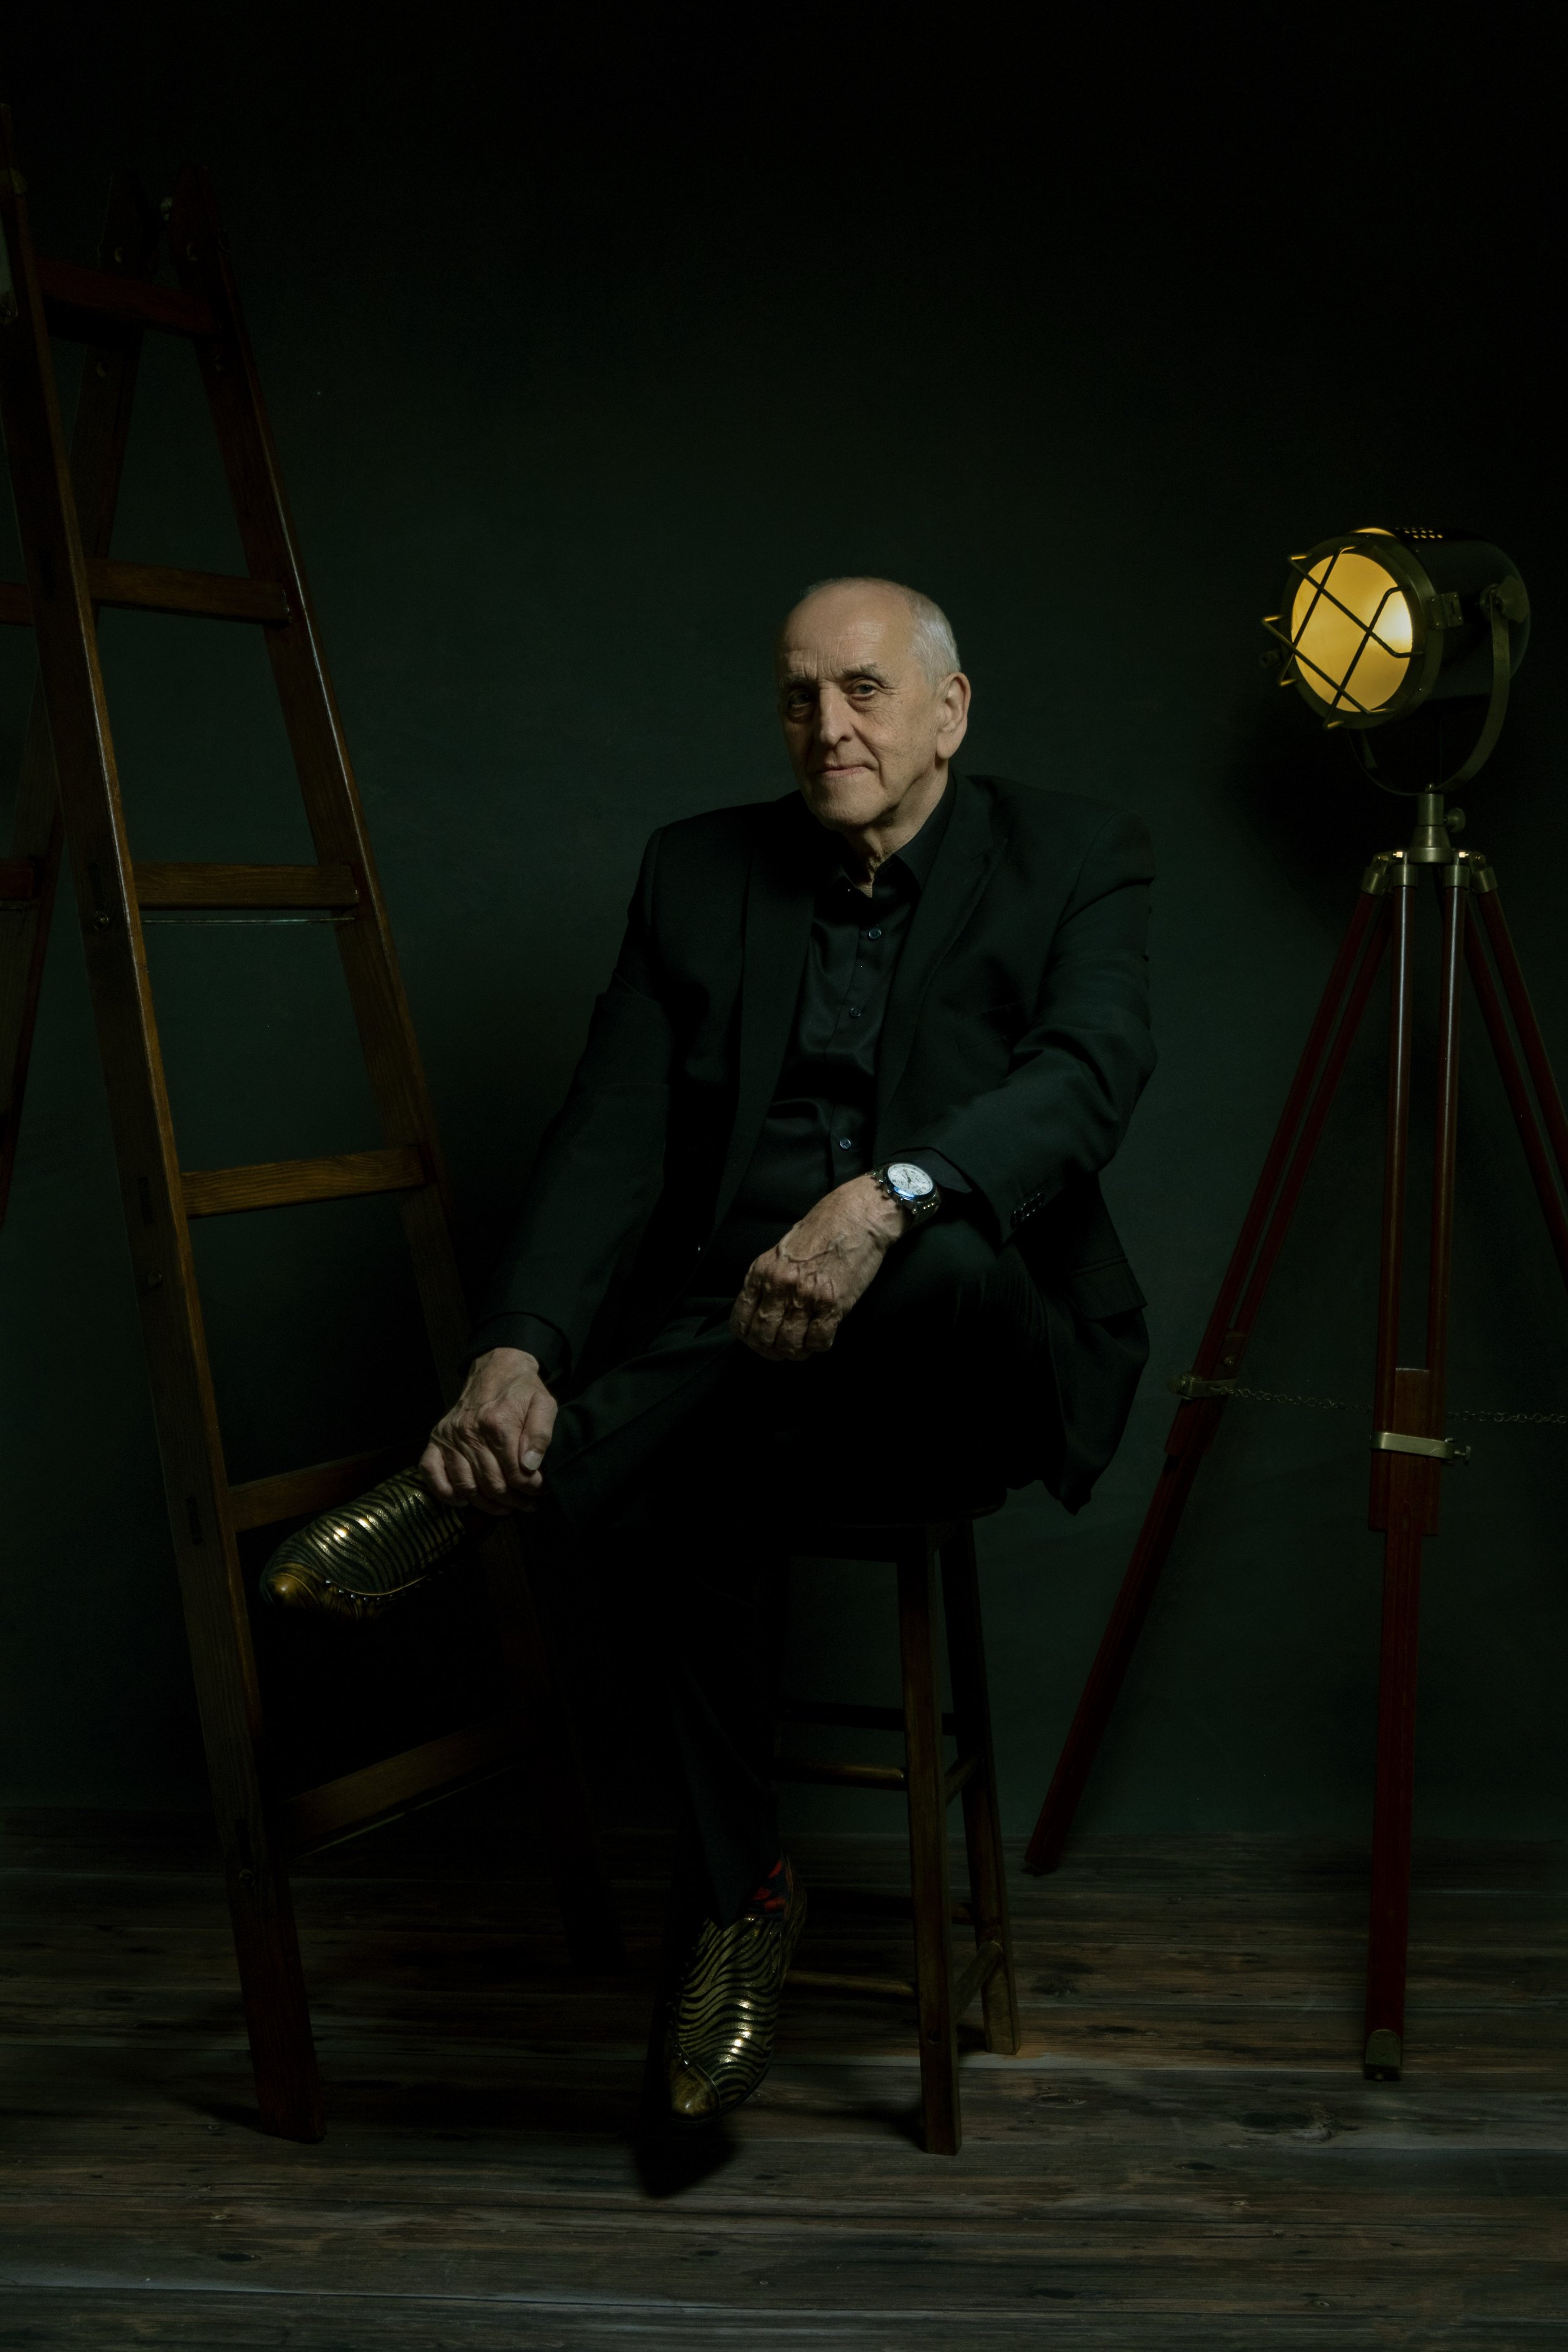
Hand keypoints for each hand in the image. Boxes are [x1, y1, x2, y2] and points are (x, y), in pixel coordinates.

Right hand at [418, 1347, 557, 1515]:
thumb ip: (541, 1434)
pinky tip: (464, 1500)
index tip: (540, 1492)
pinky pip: (431, 1473)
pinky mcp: (436, 1439)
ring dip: (487, 1505)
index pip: (515, 1474)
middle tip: (527, 1504)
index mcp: (498, 1423)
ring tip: (505, 1507)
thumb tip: (531, 1465)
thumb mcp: (544, 1404)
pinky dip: (445, 1493)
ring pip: (466, 1487)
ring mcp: (450, 1437)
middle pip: (492, 1485)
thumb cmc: (522, 1390)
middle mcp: (469, 1432)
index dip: (531, 1489)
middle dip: (513, 1501)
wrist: (496, 1369)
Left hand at [729, 1174, 905, 1361]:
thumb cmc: (821, 1232)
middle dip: (770, 1350)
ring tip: (802, 1346)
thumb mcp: (780, 1253)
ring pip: (789, 1344)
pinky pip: (818, 1341)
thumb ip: (768, 1282)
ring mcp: (805, 1296)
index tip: (759, 1341)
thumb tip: (762, 1313)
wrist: (856, 1217)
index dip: (748, 1338)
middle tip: (781, 1350)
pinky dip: (818, 1346)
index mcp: (761, 1272)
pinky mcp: (832, 1305)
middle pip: (762, 1337)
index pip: (740, 1320)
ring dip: (795, 1352)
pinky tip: (822, 1336)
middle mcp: (779, 1286)